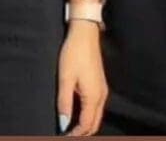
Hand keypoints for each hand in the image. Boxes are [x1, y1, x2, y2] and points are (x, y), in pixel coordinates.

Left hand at [56, 21, 107, 135]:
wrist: (85, 34)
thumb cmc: (74, 54)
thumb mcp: (65, 79)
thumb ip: (64, 103)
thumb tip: (64, 124)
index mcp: (93, 97)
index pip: (86, 125)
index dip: (75, 134)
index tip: (63, 136)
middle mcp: (101, 96)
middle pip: (94, 124)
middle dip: (82, 133)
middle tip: (67, 134)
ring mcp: (103, 90)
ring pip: (96, 116)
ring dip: (85, 125)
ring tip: (70, 128)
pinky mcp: (100, 85)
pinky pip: (96, 108)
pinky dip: (88, 116)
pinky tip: (77, 113)